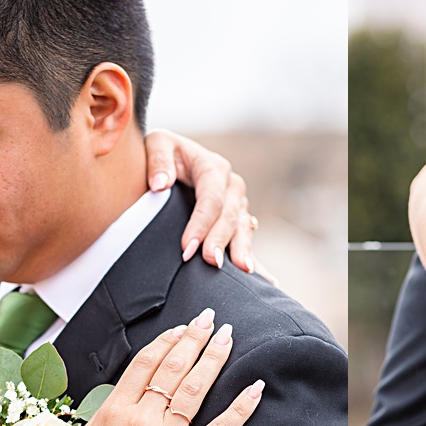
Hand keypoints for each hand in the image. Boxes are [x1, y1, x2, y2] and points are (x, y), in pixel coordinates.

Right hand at [67, 308, 263, 425]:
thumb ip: (107, 412)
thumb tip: (125, 392)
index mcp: (114, 412)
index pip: (145, 364)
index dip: (166, 341)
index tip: (182, 328)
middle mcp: (141, 421)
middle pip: (172, 368)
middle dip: (194, 338)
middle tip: (210, 318)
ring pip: (194, 389)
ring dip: (214, 359)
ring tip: (228, 337)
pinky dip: (240, 408)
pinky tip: (255, 388)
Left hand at [145, 129, 273, 281]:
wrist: (175, 157)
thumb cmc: (165, 153)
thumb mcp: (158, 144)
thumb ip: (158, 161)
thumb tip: (160, 184)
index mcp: (214, 167)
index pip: (211, 199)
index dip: (201, 224)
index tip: (187, 248)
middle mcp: (232, 186)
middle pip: (230, 217)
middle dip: (220, 241)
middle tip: (211, 262)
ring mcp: (238, 204)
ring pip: (243, 229)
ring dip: (242, 250)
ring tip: (243, 271)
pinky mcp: (238, 220)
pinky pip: (246, 240)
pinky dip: (256, 260)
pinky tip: (267, 281)